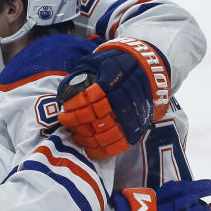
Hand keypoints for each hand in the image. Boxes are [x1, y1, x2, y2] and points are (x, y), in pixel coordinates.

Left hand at [57, 37, 169, 158]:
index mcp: (114, 79)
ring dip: (88, 137)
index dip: (75, 107)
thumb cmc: (116, 63)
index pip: (91, 98)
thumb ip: (81, 74)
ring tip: (76, 134)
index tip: (64, 110)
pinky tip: (91, 148)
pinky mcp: (139, 125)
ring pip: (108, 133)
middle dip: (77, 122)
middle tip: (65, 121)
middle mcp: (125, 98)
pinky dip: (105, 149)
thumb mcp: (98, 60)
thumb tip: (63, 92)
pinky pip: (122, 143)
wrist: (147, 66)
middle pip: (97, 117)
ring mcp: (133, 113)